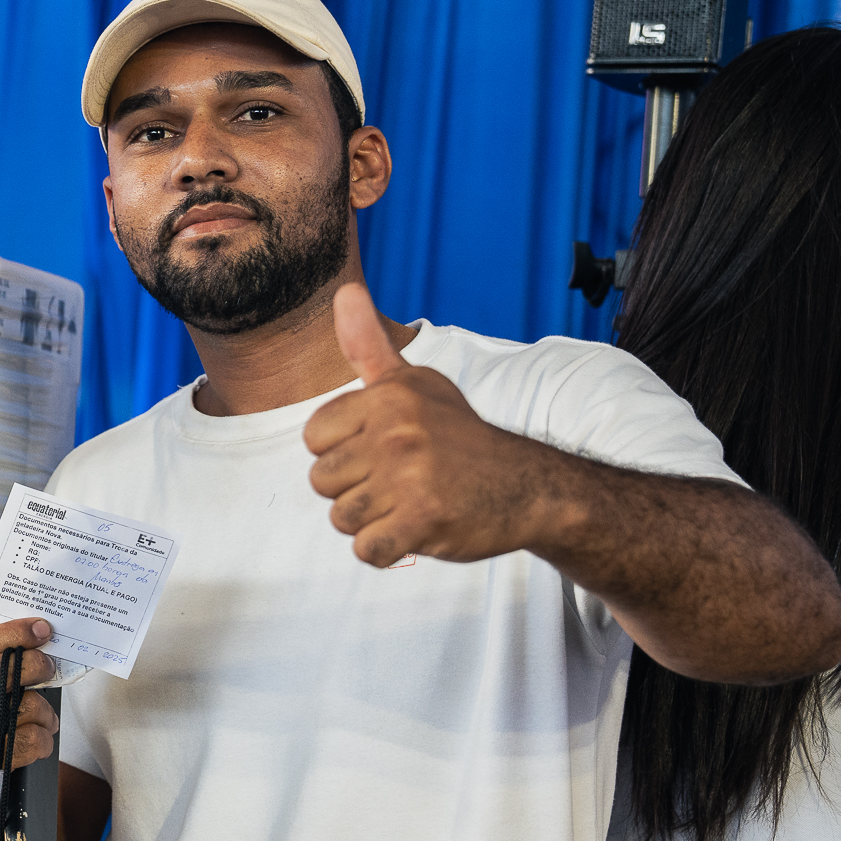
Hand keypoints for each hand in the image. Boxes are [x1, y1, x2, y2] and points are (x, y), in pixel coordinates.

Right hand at [0, 618, 58, 794]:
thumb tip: (32, 634)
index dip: (15, 633)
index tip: (41, 628)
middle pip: (3, 671)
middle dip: (36, 664)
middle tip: (48, 667)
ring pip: (27, 705)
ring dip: (44, 710)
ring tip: (41, 715)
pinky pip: (33, 739)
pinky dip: (44, 737)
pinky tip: (36, 738)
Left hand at [303, 283, 547, 566]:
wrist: (527, 486)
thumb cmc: (457, 436)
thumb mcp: (415, 384)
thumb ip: (369, 345)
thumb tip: (344, 290)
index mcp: (388, 398)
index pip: (313, 437)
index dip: (341, 450)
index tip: (382, 449)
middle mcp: (396, 433)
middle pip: (321, 481)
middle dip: (355, 489)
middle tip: (401, 480)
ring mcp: (410, 479)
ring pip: (341, 518)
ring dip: (371, 520)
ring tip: (409, 502)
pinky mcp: (424, 521)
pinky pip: (368, 550)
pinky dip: (386, 549)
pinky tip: (415, 529)